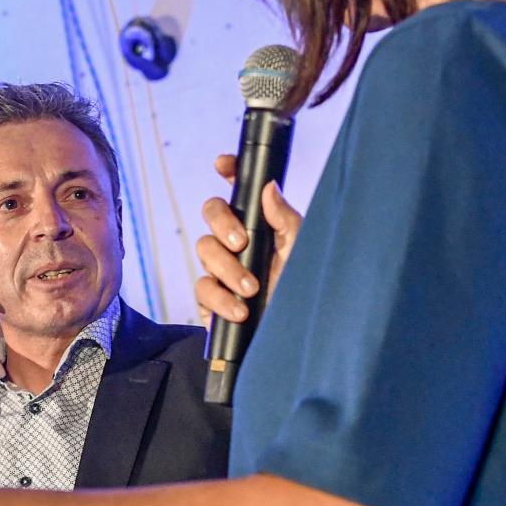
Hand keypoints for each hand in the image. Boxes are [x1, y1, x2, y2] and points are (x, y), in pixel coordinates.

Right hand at [194, 153, 300, 323]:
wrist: (294, 341)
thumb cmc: (303, 295)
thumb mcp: (302, 254)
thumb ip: (286, 221)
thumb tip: (269, 187)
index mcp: (261, 226)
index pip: (240, 191)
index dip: (229, 172)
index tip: (223, 164)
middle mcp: (238, 243)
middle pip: (211, 212)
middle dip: (223, 224)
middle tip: (242, 243)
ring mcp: (222, 270)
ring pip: (204, 250)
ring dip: (228, 269)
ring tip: (252, 289)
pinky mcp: (211, 299)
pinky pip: (202, 289)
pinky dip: (220, 299)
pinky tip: (239, 311)